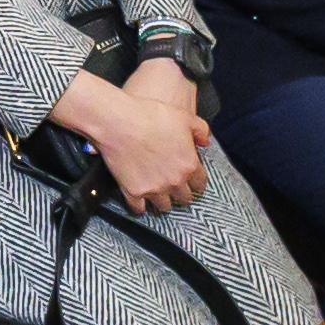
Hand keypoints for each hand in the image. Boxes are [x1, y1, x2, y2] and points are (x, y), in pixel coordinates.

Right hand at [57, 65, 206, 212]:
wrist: (119, 122)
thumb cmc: (150, 116)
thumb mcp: (184, 116)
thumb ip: (200, 130)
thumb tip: (205, 141)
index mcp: (189, 164)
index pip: (200, 184)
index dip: (197, 182)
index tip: (193, 181)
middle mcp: (174, 181)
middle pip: (184, 198)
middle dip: (181, 193)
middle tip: (176, 188)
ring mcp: (153, 189)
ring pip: (164, 206)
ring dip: (163, 201)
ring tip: (159, 194)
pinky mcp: (133, 192)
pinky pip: (139, 209)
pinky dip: (140, 206)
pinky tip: (140, 201)